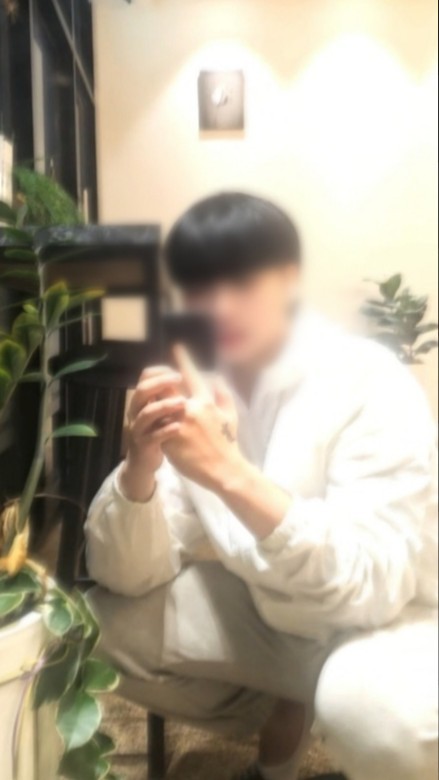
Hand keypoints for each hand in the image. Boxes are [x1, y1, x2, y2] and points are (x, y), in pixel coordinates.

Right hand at [120, 366, 184, 500]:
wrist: (144, 463)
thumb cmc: (158, 433)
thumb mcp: (161, 413)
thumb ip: (168, 395)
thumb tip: (186, 375)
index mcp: (142, 401)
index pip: (145, 377)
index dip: (160, 371)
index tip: (178, 369)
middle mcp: (136, 412)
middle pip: (142, 391)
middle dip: (160, 382)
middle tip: (179, 378)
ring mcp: (138, 429)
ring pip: (146, 413)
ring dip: (164, 406)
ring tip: (183, 402)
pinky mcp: (143, 446)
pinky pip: (152, 436)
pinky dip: (165, 430)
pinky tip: (178, 427)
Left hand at [162, 346, 242, 491]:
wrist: (222, 469)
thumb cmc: (227, 443)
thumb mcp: (231, 416)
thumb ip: (224, 396)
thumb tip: (218, 380)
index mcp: (205, 401)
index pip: (191, 375)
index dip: (183, 359)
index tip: (176, 346)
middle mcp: (189, 409)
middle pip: (166, 387)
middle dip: (158, 383)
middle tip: (151, 380)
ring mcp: (178, 424)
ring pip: (157, 407)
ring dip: (153, 405)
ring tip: (147, 405)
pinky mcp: (169, 440)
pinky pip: (156, 427)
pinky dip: (153, 424)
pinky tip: (150, 426)